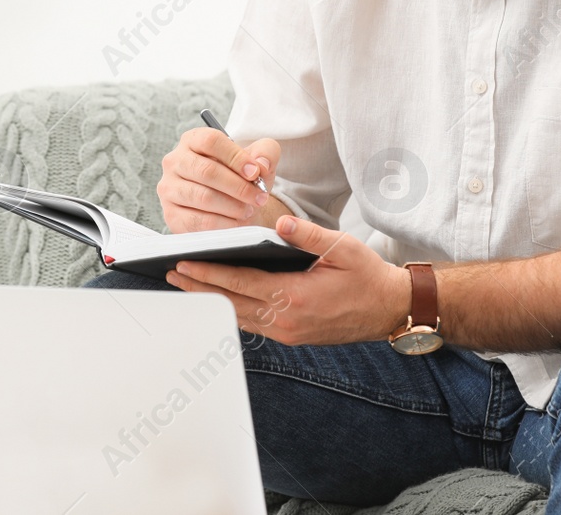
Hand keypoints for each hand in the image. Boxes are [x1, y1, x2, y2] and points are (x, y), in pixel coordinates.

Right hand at [158, 127, 279, 233]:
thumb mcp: (258, 159)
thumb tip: (261, 165)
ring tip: (248, 210)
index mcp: (193, 140)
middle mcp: (175, 161)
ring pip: (203, 197)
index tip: (256, 172)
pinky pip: (198, 221)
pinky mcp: (171, 214)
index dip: (236, 157)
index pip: (211, 141)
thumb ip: (265, 153)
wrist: (231, 206)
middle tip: (258, 197)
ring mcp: (169, 188)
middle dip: (238, 187)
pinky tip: (237, 223)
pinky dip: (223, 224)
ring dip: (232, 206)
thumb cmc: (241, 177)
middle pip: (207, 171)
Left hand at [165, 214, 411, 345]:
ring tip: (187, 284)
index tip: (185, 262)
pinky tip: (220, 298)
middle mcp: (287, 320)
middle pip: (232, 302)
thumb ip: (307, 235)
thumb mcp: (342, 248)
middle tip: (172, 273)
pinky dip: (232, 310)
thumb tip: (280, 223)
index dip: (210, 272)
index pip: (241, 282)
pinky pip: (254, 324)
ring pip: (239, 316)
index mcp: (296, 296)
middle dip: (200, 286)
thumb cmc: (367, 275)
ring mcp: (288, 332)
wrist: (388, 309)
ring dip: (212, 299)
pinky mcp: (292, 336)